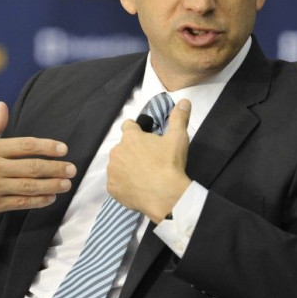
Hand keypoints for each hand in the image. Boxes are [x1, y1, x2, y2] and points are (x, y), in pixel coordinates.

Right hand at [0, 102, 75, 235]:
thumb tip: (4, 106)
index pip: (25, 145)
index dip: (47, 147)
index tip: (63, 149)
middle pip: (31, 167)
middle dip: (55, 168)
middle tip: (72, 169)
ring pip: (29, 186)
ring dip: (51, 185)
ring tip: (66, 184)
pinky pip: (21, 202)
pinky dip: (38, 200)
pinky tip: (50, 197)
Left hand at [106, 99, 191, 223]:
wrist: (165, 196)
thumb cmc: (170, 164)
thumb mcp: (178, 138)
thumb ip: (179, 118)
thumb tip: (184, 101)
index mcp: (130, 137)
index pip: (128, 126)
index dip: (136, 131)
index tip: (144, 138)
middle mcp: (116, 151)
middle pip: (123, 148)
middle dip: (132, 151)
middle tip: (148, 161)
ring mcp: (112, 171)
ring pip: (117, 165)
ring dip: (126, 168)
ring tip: (142, 176)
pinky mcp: (112, 188)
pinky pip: (116, 184)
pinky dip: (123, 185)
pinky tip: (136, 188)